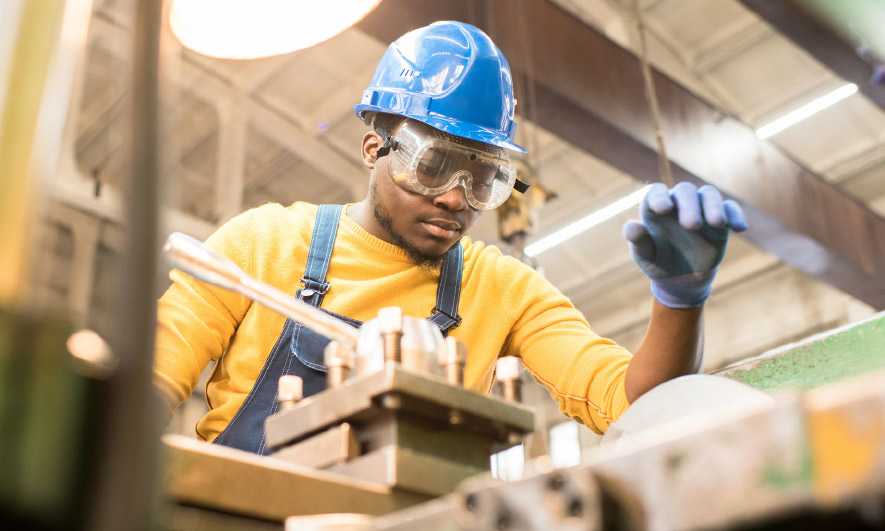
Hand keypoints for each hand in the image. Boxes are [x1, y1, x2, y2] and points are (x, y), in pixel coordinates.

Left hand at [623, 182, 747, 307]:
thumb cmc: (658, 263)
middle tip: (691, 226)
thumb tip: (632, 227)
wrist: (681, 279)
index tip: (663, 209)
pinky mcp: (720, 220)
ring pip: (709, 194)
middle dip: (689, 205)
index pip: (656, 192)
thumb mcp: (646, 257)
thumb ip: (639, 242)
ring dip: (713, 206)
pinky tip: (740, 228)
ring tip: (716, 223)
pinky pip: (730, 209)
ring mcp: (701, 209)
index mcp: (656, 209)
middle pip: (685, 191)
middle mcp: (679, 204)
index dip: (659, 197)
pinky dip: (735, 215)